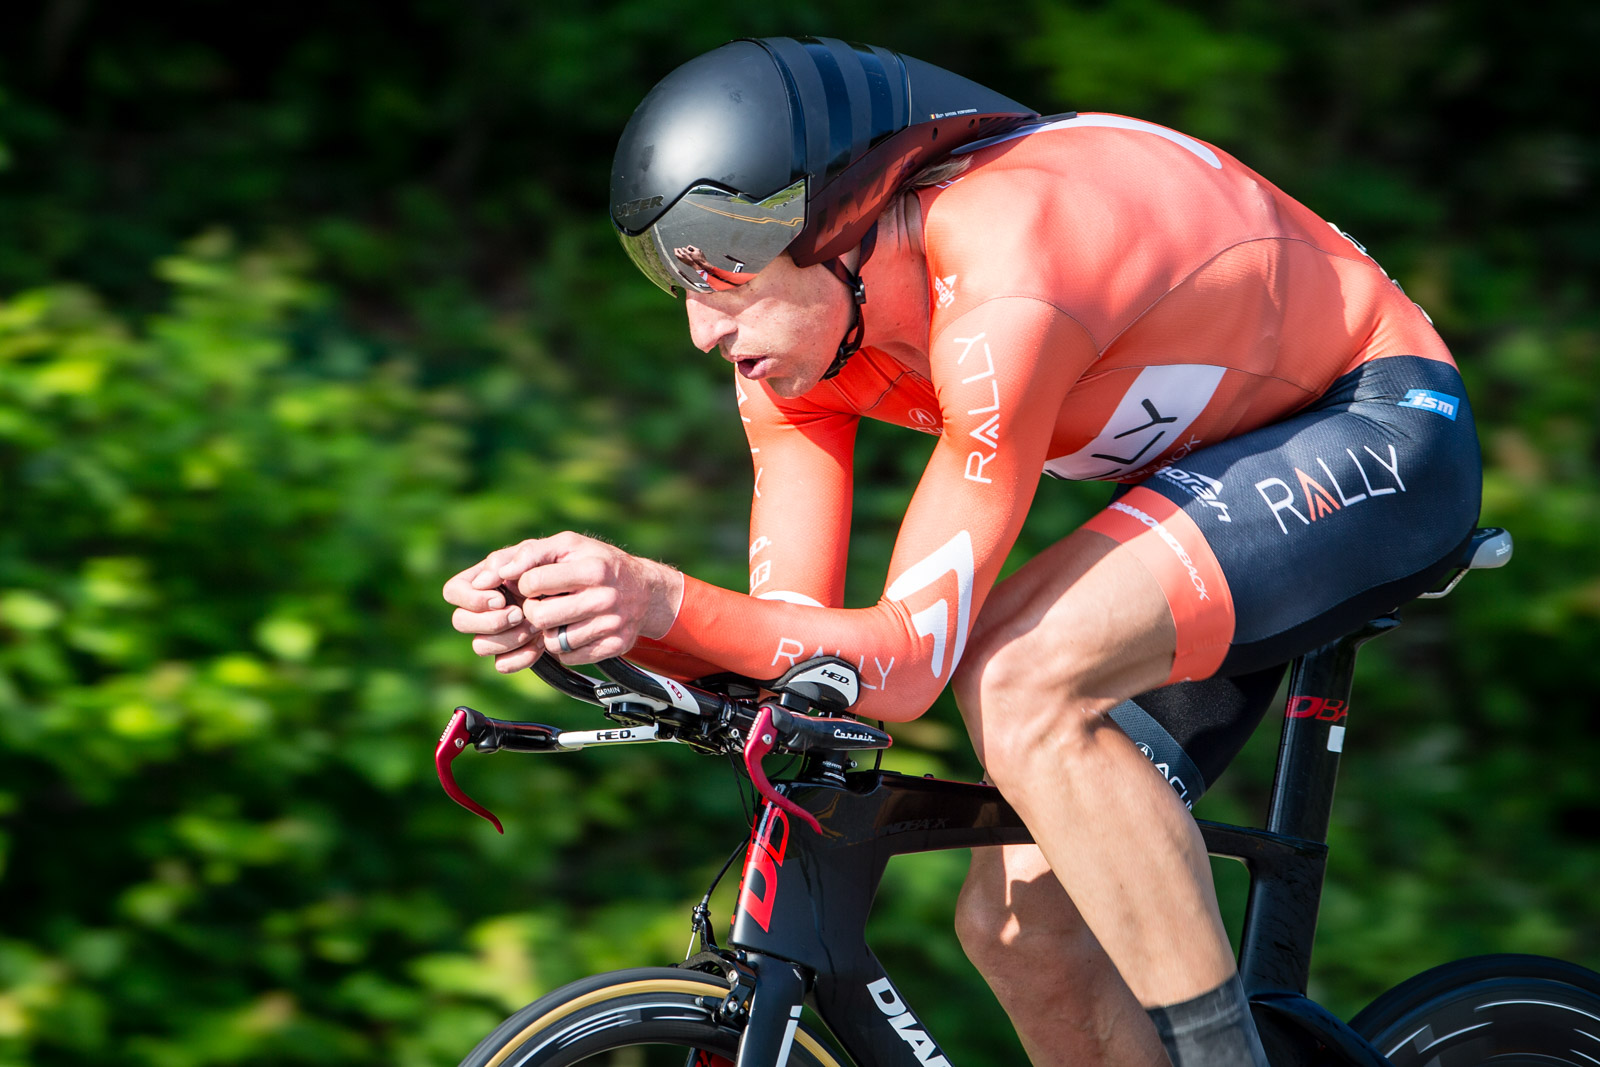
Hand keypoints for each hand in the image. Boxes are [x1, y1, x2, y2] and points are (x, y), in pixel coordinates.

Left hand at [444, 532, 681, 670]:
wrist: (644, 590)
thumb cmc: (597, 562)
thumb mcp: (569, 545)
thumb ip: (532, 552)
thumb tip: (500, 572)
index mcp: (592, 569)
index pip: (534, 583)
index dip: (525, 584)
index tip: (533, 583)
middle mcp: (605, 598)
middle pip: (542, 616)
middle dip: (533, 611)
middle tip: (540, 604)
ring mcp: (612, 625)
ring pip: (555, 642)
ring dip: (548, 632)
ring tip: (558, 617)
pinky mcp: (616, 646)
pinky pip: (571, 657)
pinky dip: (564, 647)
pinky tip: (572, 630)